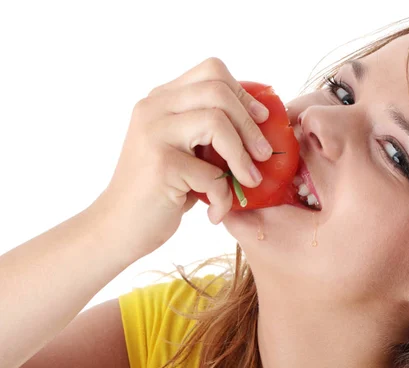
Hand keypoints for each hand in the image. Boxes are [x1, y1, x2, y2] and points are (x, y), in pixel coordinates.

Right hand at [90, 57, 272, 261]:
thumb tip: (259, 119)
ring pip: (217, 122)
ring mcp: (154, 133)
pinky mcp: (161, 164)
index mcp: (160, 100)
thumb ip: (206, 129)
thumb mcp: (182, 151)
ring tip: (249, 181)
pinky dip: (223, 196)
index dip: (243, 93)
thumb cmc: (159, 192)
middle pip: (218, 91)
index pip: (211, 70)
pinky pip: (212, 173)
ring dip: (242, 157)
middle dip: (250, 125)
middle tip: (263, 154)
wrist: (117, 229)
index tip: (261, 119)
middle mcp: (153, 108)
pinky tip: (215, 211)